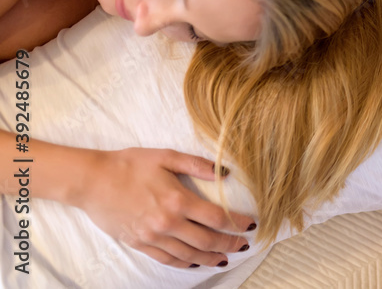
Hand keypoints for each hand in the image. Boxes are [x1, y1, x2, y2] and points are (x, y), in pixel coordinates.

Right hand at [76, 147, 255, 268]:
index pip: (216, 218)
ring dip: (211, 257)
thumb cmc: (130, 164)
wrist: (92, 181)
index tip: (251, 225)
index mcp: (178, 200)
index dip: (237, 224)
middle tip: (244, 245)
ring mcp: (152, 236)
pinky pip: (167, 259)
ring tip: (226, 257)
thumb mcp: (166, 156)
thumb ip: (197, 165)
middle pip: (207, 240)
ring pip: (189, 254)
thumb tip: (225, 172)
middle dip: (230, 244)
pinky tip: (196, 262)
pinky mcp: (139, 243)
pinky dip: (185, 262)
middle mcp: (167, 222)